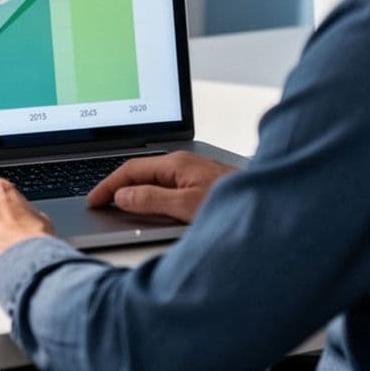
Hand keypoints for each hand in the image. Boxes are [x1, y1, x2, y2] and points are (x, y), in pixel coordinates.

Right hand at [86, 151, 237, 222]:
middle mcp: (183, 164)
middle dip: (115, 185)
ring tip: (115, 205)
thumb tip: (123, 196)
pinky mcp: (201, 185)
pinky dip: (148, 195)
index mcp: (176, 164)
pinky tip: (148, 206)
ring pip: (153, 180)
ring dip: (132, 190)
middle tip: (98, 202)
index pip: (130, 170)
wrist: (275, 207)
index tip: (93, 200)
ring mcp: (193, 174)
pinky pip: (166, 187)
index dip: (108, 185)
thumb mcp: (186, 206)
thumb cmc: (234, 204)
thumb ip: (152, 200)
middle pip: (140, 172)